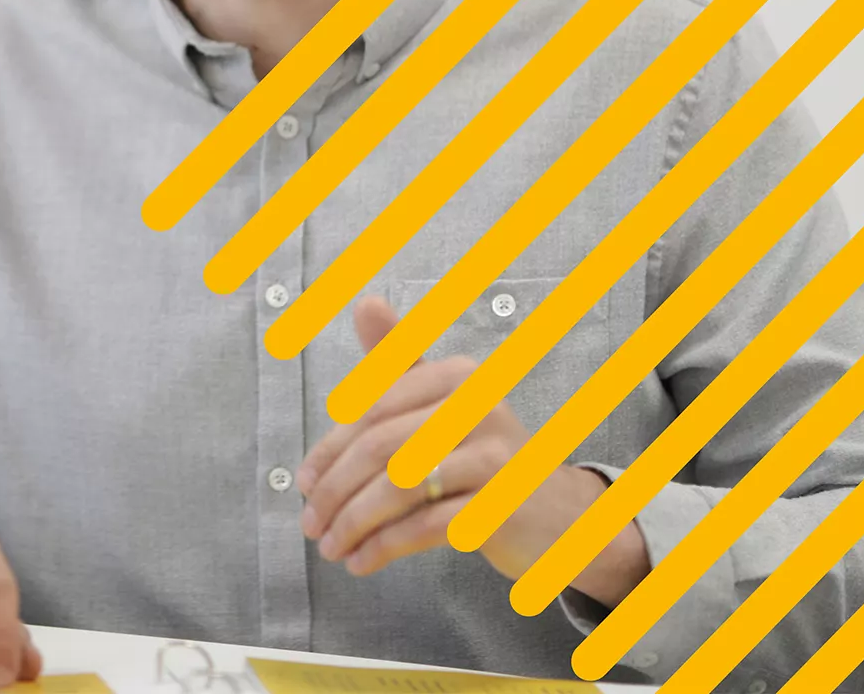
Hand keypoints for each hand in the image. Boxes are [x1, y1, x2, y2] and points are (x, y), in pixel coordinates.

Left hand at [295, 297, 647, 604]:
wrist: (558, 515)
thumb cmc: (484, 457)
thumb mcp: (441, 404)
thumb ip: (398, 361)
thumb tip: (363, 302)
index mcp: (455, 375)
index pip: (370, 410)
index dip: (329, 450)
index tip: (304, 485)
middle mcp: (477, 406)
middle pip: (379, 449)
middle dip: (335, 492)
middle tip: (309, 524)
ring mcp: (494, 456)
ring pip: (399, 489)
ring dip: (354, 524)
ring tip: (331, 548)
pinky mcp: (502, 505)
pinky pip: (427, 526)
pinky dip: (385, 546)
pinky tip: (362, 561)